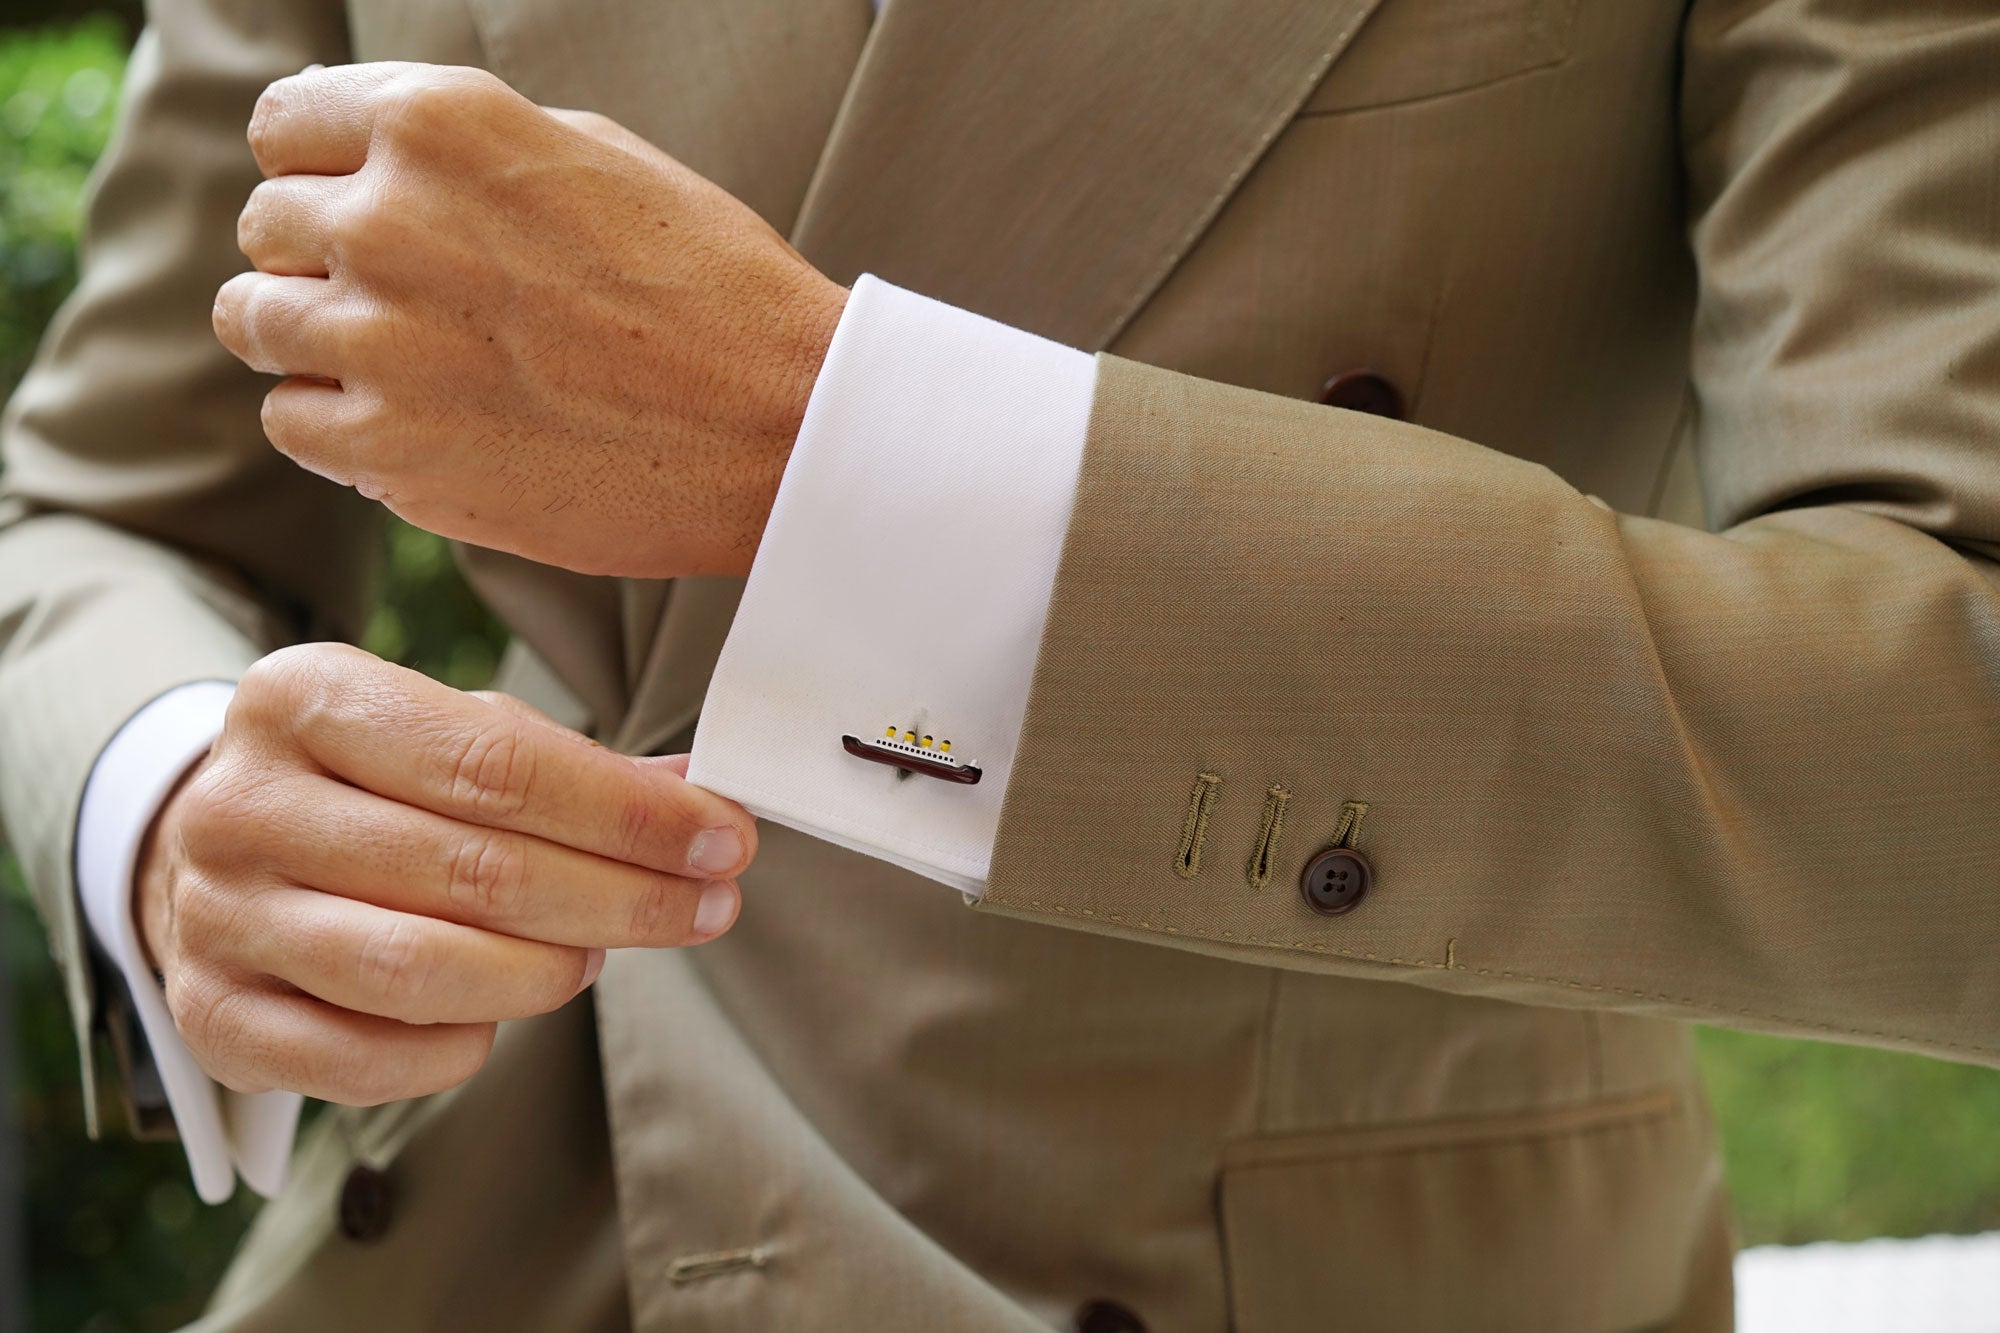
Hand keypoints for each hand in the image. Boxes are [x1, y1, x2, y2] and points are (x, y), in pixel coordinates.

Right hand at [133, 643, 755, 1103]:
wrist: (212, 849)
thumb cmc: (365, 784)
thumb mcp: (448, 734)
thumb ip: (567, 764)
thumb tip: (699, 796)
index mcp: (302, 697)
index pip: (493, 763)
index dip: (628, 814)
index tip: (724, 841)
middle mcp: (242, 804)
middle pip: (473, 871)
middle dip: (621, 897)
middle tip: (707, 906)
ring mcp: (217, 917)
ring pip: (421, 970)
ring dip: (546, 973)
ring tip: (595, 955)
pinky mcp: (213, 1018)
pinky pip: (370, 1061)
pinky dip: (463, 1045)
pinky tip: (502, 1011)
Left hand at [213, 62, 847, 578]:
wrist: (783, 427)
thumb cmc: (714, 290)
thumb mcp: (595, 159)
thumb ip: (465, 152)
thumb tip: (373, 165)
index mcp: (440, 124)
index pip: (285, 127)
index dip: (317, 172)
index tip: (352, 211)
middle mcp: (389, 219)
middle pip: (267, 228)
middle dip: (317, 260)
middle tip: (400, 303)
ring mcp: (381, 339)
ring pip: (256, 324)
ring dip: (311, 342)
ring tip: (398, 366)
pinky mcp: (390, 450)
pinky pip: (290, 421)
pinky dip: (334, 425)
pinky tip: (413, 424)